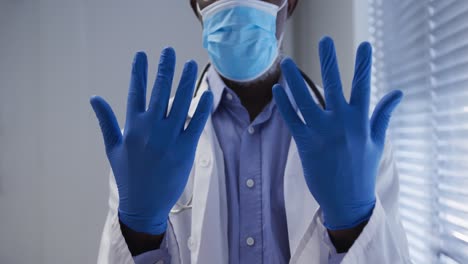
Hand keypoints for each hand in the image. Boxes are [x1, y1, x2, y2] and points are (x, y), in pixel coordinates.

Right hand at [90, 48, 212, 234]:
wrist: (144, 205)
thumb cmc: (127, 175)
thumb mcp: (112, 148)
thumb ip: (106, 121)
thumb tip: (95, 98)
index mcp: (132, 127)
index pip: (136, 91)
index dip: (139, 71)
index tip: (142, 55)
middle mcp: (151, 129)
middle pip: (160, 91)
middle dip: (165, 68)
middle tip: (170, 51)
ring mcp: (169, 138)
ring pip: (180, 102)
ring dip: (185, 80)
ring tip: (189, 64)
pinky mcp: (186, 149)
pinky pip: (196, 123)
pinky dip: (202, 107)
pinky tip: (206, 92)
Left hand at [273, 37, 401, 229]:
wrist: (347, 200)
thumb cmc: (363, 169)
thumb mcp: (377, 141)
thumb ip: (383, 114)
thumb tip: (398, 93)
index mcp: (361, 121)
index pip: (364, 86)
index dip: (364, 64)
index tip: (364, 45)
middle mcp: (341, 123)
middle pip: (333, 84)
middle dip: (329, 60)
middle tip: (324, 41)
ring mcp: (321, 132)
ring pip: (305, 99)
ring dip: (295, 79)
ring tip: (286, 62)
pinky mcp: (305, 143)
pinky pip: (291, 119)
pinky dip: (283, 104)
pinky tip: (277, 90)